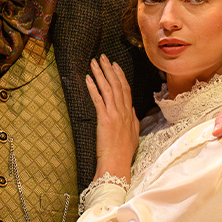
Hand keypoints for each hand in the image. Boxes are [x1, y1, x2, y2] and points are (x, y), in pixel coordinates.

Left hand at [85, 55, 138, 178]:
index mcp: (129, 114)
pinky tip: (87, 78)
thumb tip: (131, 109)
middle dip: (109, 69)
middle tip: (103, 57)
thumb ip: (133, 120)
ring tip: (94, 63)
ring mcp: (114, 114)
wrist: (117, 163)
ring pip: (108, 89)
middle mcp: (123, 111)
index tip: (115, 65)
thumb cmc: (124, 153)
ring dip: (100, 74)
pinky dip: (92, 87)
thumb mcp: (133, 134)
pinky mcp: (104, 119)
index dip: (121, 76)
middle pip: (117, 85)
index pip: (126, 90)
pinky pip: (98, 99)